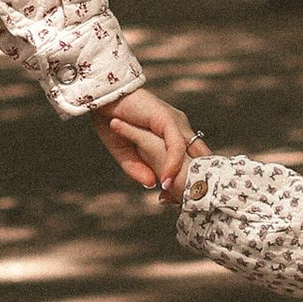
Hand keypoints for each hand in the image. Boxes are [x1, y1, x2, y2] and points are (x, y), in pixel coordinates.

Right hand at [91, 86, 201, 201]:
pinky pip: (175, 146)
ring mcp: (175, 122)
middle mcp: (179, 127)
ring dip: (187, 176)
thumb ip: (139, 167)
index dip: (193, 176)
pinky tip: (165, 180)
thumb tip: (152, 185)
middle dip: (198, 178)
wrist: (102, 99)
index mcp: (174, 132)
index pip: (194, 156)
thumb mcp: (126, 151)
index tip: (186, 199)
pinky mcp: (166, 119)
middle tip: (190, 202)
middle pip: (200, 155)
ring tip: (178, 198)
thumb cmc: (113, 121)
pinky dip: (172, 165)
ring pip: (191, 153)